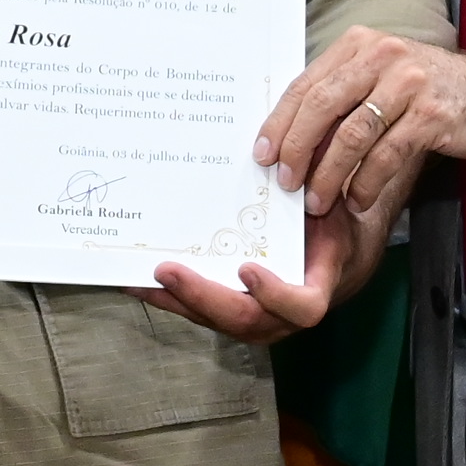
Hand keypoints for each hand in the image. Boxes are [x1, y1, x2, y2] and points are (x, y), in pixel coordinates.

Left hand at [132, 184, 397, 340]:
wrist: (328, 255)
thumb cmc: (330, 227)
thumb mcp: (332, 205)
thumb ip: (317, 186)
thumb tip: (298, 147)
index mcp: (315, 287)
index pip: (302, 307)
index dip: (275, 294)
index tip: (247, 268)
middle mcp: (281, 313)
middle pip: (242, 318)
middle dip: (201, 295)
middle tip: (168, 269)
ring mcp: (251, 317)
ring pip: (211, 319)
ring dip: (173, 299)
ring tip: (138, 276)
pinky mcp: (225, 311)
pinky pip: (194, 309)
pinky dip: (164, 297)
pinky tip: (133, 279)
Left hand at [255, 25, 465, 217]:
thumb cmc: (422, 89)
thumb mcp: (377, 77)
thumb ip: (339, 96)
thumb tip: (288, 137)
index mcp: (358, 44)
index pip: (307, 84)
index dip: (280, 122)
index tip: (264, 154)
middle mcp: (382, 56)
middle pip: (323, 106)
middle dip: (298, 149)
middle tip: (286, 182)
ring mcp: (410, 84)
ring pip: (353, 134)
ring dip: (329, 174)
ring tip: (317, 201)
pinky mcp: (433, 116)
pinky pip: (387, 155)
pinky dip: (366, 182)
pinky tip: (356, 201)